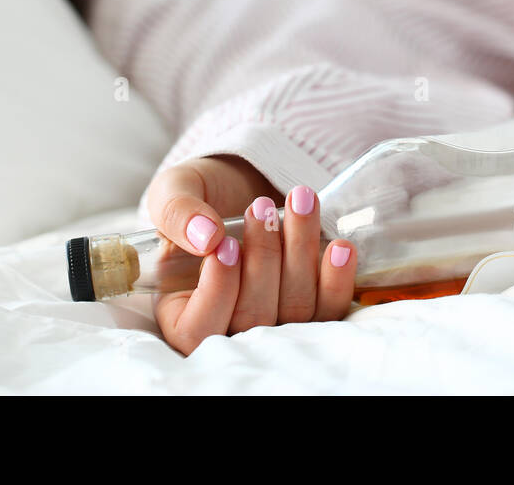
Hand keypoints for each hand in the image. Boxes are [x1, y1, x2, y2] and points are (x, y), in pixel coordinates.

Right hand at [145, 155, 357, 354]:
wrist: (243, 183)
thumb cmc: (201, 195)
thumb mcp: (173, 192)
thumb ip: (176, 213)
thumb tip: (206, 237)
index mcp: (181, 310)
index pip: (197, 330)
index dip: (217, 291)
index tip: (228, 245)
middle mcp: (228, 325)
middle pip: (252, 320)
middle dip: (263, 260)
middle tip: (261, 208)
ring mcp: (275, 320)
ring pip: (295, 311)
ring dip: (300, 254)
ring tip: (300, 203)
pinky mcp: (313, 308)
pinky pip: (330, 311)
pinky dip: (337, 280)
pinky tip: (339, 247)